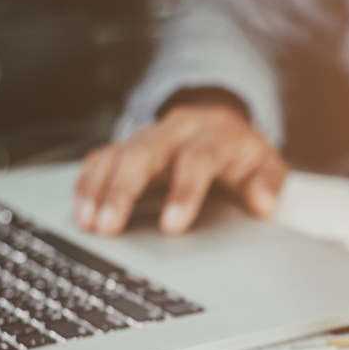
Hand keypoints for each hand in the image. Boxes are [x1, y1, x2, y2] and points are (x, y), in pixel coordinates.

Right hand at [73, 102, 287, 234]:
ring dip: (98, 189)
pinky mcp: (128, 144)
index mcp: (213, 134)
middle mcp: (176, 130)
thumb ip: (268, 184)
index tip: (172, 226)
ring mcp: (149, 135)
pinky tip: (81, 208)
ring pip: (116, 155)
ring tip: (88, 222)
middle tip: (109, 225)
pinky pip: (101, 158)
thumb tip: (263, 204)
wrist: (221, 123)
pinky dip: (88, 183)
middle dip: (123, 191)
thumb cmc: (240, 153)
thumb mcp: (266, 165)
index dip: (182, 192)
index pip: (196, 160)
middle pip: (143, 153)